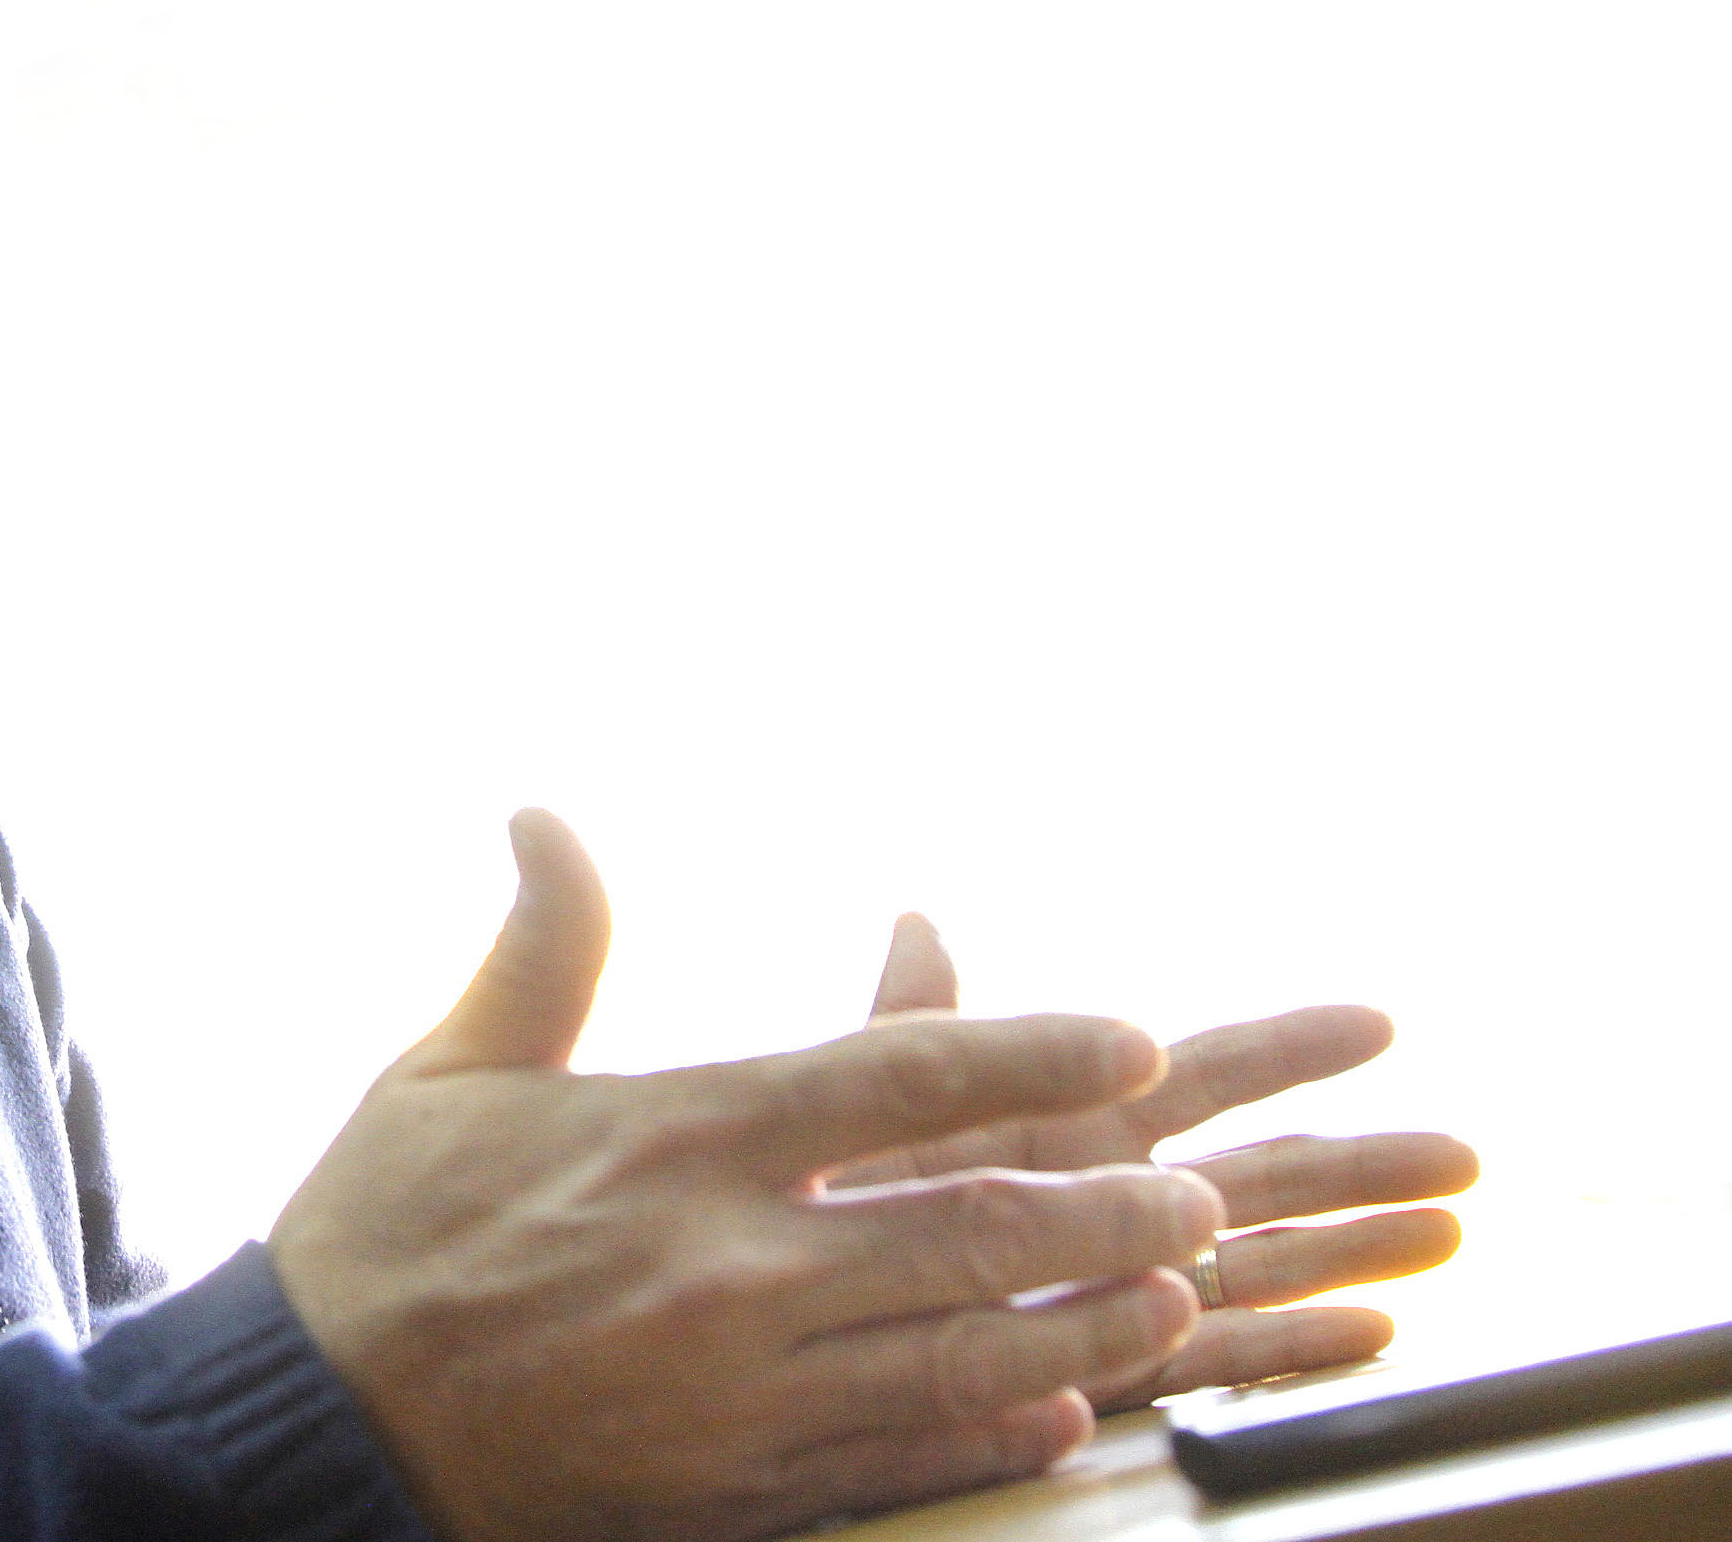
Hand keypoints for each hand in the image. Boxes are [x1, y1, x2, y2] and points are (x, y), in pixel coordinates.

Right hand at [271, 812, 1224, 1541]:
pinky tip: (1060, 1411)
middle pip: (966, 1225)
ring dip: (1085, 1323)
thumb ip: (542, 946)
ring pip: (960, 1352)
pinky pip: (897, 1459)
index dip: (1029, 1048)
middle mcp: (725, 1263)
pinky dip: (991, 1433)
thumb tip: (546, 811)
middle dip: (1107, 1205)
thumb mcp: (447, 1068)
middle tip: (1203, 1191)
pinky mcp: (730, 1486)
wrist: (318, 1422)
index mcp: (673, 1138)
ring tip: (1173, 1295)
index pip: (893, 1078)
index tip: (1131, 1038)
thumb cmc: (383, 1231)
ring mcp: (737, 1387)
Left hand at [836, 912, 1478, 1407]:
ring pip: (1267, 1261)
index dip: (1293, 1045)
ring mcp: (1127, 1277)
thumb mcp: (882, 1093)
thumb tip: (918, 915)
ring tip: (1449, 1234)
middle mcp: (1120, 1194)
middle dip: (1367, 1163)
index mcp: (1083, 1117)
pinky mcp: (1113, 1358)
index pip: (1210, 1071)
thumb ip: (921, 1018)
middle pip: (1270, 1173)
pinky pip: (1221, 1358)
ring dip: (1359, 1250)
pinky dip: (1296, 1346)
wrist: (806, 1302)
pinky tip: (1374, 1333)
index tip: (1380, 1020)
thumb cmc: (839, 1186)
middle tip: (1467, 1155)